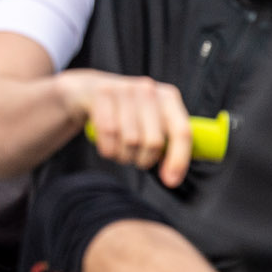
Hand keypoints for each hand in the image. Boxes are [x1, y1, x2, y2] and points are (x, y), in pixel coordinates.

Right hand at [67, 71, 194, 187]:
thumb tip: (172, 176)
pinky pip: (108, 134)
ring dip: (124, 156)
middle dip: (144, 159)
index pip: (181, 132)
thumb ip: (168, 142)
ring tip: (120, 150)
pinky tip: (108, 144)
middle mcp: (149, 90)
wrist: (90, 91)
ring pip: (130, 141)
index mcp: (169, 97)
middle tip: (137, 159)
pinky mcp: (102, 93)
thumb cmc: (128, 114)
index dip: (178, 160)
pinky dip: (108, 148)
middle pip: (153, 141)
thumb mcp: (152, 120)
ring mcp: (125, 89)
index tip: (171, 181)